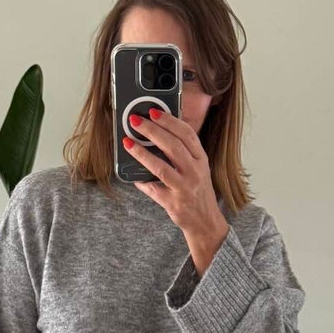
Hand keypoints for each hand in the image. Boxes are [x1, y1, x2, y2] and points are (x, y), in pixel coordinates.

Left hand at [123, 108, 224, 239]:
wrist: (205, 221)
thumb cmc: (197, 190)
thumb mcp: (197, 168)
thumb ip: (183, 151)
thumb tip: (158, 131)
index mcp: (201, 159)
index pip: (186, 134)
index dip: (170, 121)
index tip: (154, 111)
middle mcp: (194, 172)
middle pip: (172, 146)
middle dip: (151, 130)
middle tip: (135, 121)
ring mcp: (184, 188)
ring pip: (161, 167)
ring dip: (142, 153)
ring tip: (128, 143)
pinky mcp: (173, 203)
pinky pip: (153, 189)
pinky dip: (141, 181)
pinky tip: (132, 174)